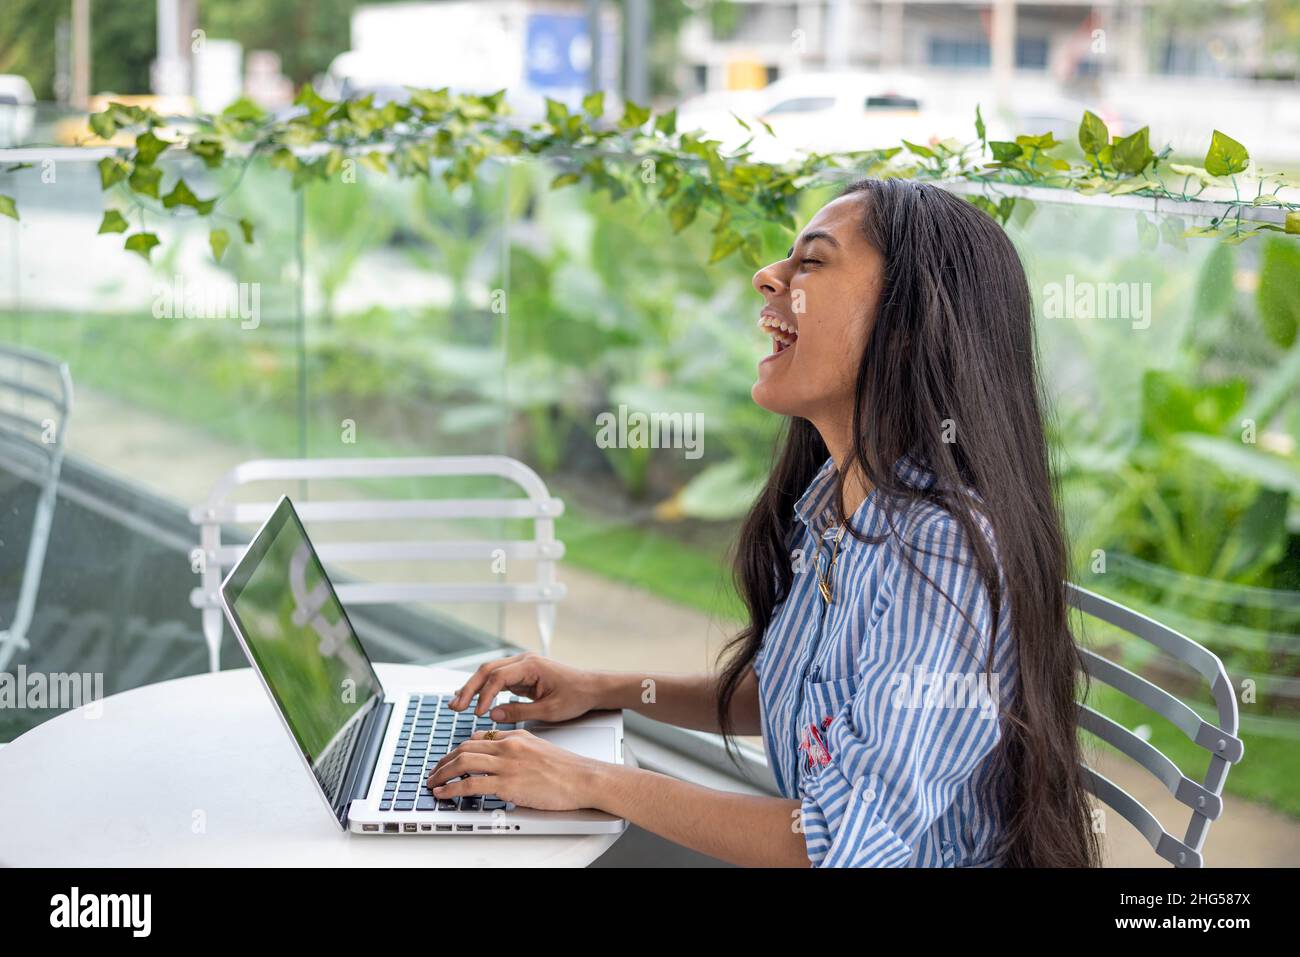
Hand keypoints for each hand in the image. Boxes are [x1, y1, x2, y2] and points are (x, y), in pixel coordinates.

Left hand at [426, 729, 607, 811]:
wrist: (583, 778)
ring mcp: (507, 764)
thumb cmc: (567, 769)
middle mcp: (508, 746)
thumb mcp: (539, 748)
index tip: (450, 759)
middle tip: (435, 771)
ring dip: (442, 773)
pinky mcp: (508, 784)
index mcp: (516, 736)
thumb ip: (517, 749)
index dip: (458, 749)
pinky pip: (471, 784)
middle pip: (464, 748)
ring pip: (463, 762)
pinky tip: (444, 793)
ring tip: (433, 783)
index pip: (477, 737)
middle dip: (444, 760)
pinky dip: (452, 789)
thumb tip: (500, 758)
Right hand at [448, 652, 605, 722]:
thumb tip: (493, 715)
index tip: (477, 713)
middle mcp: (524, 660)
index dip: (484, 695)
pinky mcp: (522, 674)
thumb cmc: (576, 696)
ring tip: (457, 704)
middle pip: (487, 670)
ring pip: (489, 673)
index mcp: (531, 665)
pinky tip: (472, 699)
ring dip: (473, 688)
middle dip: (469, 688)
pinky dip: (484, 689)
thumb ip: (519, 712)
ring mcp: (522, 665)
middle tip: (455, 707)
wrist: (592, 688)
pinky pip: (498, 679)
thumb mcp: (549, 710)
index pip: (498, 677)